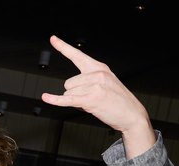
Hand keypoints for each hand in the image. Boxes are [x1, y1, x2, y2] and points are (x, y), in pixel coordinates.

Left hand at [40, 35, 154, 158]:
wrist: (132, 114)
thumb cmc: (118, 100)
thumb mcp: (107, 82)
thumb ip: (90, 78)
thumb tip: (70, 87)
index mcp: (99, 67)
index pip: (77, 55)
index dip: (63, 47)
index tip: (53, 39)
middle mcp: (96, 74)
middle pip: (68, 83)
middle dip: (75, 93)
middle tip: (92, 98)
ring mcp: (93, 86)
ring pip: (68, 93)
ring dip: (76, 101)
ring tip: (93, 103)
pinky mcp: (90, 99)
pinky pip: (67, 99)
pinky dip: (55, 100)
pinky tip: (46, 97)